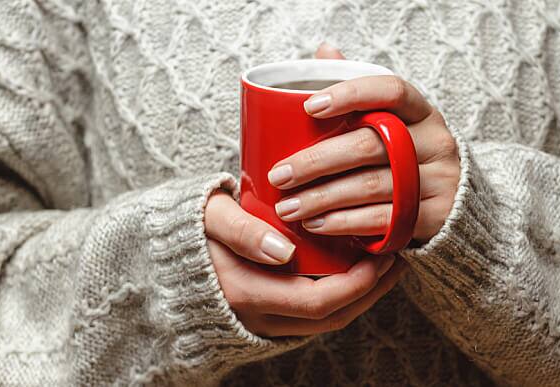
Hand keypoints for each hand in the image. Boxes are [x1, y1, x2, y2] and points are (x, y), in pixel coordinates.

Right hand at [204, 191, 406, 336]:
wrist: (164, 254)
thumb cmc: (188, 228)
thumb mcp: (209, 218)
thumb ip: (240, 231)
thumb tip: (284, 251)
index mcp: (246, 293)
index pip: (318, 302)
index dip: (358, 284)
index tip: (382, 256)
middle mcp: (257, 316)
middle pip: (331, 316)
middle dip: (370, 291)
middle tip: (396, 259)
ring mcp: (262, 320)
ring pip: (325, 320)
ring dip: (361, 296)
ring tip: (385, 265)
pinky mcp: (267, 314)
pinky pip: (313, 315)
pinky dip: (342, 297)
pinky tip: (356, 272)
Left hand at [268, 45, 458, 242]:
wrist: (452, 204)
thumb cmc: (406, 156)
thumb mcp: (392, 122)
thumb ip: (360, 93)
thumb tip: (325, 50)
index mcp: (421, 111)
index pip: (391, 90)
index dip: (350, 94)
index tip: (309, 107)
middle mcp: (435, 141)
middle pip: (369, 145)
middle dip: (316, 161)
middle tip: (279, 175)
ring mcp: (438, 180)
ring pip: (370, 186)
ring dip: (321, 198)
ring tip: (287, 207)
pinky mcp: (435, 215)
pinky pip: (383, 219)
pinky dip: (345, 222)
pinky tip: (317, 225)